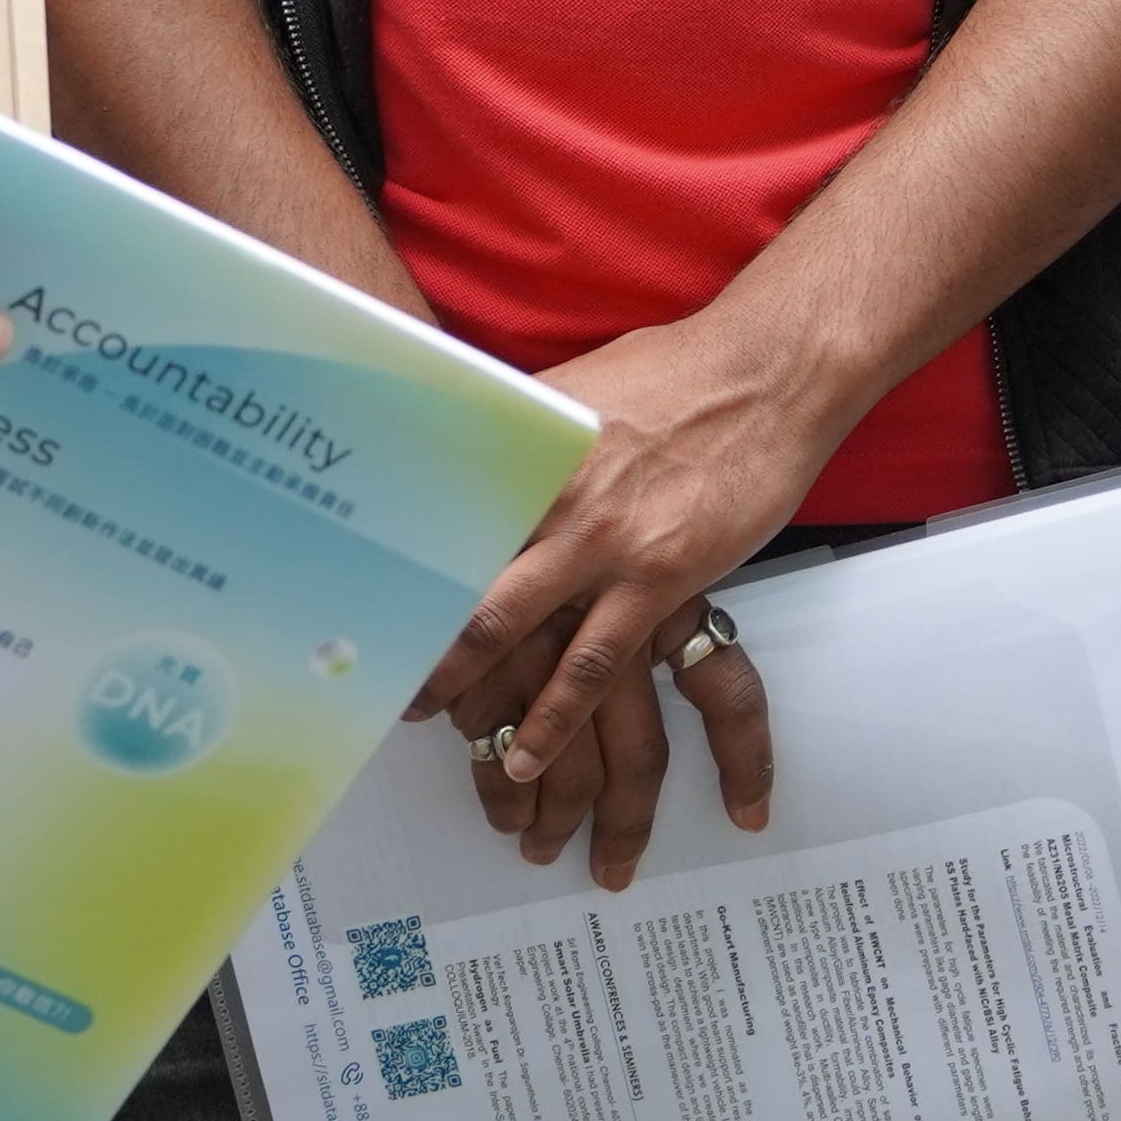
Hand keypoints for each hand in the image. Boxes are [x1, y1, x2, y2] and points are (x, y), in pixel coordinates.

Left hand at [417, 317, 836, 884]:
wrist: (769, 373)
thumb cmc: (680, 368)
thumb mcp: (579, 386)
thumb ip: (528, 428)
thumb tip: (477, 445)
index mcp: (524, 442)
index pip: (436, 509)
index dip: (391, 560)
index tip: (350, 593)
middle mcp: (550, 494)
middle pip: (455, 572)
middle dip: (406, 629)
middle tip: (368, 669)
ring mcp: (602, 540)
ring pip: (507, 628)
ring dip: (464, 686)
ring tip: (428, 722)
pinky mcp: (657, 579)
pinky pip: (592, 663)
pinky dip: (552, 716)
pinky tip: (526, 752)